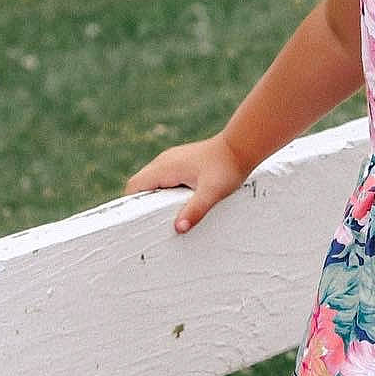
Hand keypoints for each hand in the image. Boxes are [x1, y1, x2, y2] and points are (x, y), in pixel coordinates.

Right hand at [122, 133, 247, 233]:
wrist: (241, 147)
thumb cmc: (227, 168)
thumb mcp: (211, 193)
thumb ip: (195, 211)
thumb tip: (178, 228)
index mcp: (164, 168)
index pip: (135, 186)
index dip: (133, 204)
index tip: (140, 221)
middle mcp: (164, 161)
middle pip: (142, 184)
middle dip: (145, 203)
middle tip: (155, 223)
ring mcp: (172, 160)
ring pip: (154, 181)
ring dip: (157, 197)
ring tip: (169, 215)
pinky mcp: (182, 161)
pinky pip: (165, 178)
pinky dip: (167, 191)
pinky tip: (181, 202)